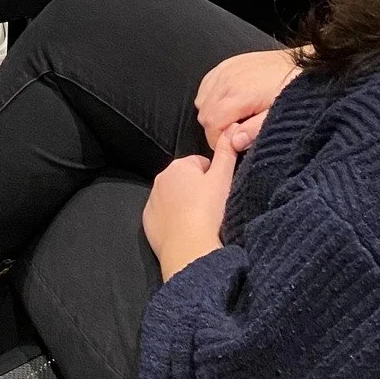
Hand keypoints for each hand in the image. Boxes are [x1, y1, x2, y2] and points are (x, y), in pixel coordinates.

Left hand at [142, 127, 241, 280]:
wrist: (189, 249)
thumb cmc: (209, 211)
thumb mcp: (223, 179)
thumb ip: (227, 152)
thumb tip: (231, 129)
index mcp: (180, 165)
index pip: (201, 163)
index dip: (214, 177)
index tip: (221, 193)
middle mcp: (161, 178)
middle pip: (185, 180)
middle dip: (197, 190)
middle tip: (213, 208)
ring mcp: (152, 200)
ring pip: (173, 197)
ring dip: (184, 204)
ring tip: (201, 221)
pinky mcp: (147, 220)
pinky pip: (162, 215)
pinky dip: (173, 220)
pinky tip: (185, 230)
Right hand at [194, 47, 301, 148]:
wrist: (304, 65)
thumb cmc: (295, 91)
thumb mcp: (279, 116)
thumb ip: (254, 131)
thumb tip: (233, 143)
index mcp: (239, 95)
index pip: (211, 124)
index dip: (217, 141)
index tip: (231, 146)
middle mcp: (227, 80)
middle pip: (204, 113)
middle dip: (215, 129)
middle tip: (236, 134)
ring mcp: (225, 69)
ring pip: (202, 100)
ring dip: (212, 113)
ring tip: (234, 119)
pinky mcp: (227, 63)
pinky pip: (206, 84)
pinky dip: (211, 97)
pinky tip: (229, 103)